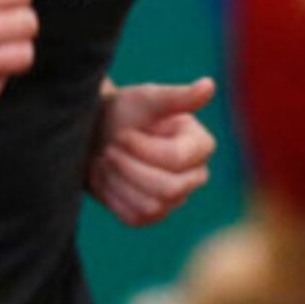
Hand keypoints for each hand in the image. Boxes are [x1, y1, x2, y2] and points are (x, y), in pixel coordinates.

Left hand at [87, 78, 216, 225]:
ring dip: (119, 181)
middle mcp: (194, 176)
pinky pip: (135, 218)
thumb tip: (209, 85)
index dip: (142, 149)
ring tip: (107, 160)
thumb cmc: (125, 111)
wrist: (96, 134)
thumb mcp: (148, 99)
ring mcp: (174, 199)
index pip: (177, 160)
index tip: (123, 134)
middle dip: (130, 167)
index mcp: (200, 145)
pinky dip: (113, 196)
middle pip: (168, 189)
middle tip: (110, 149)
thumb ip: (178, 96)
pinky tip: (107, 177)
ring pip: (150, 207)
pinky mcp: (151, 216)